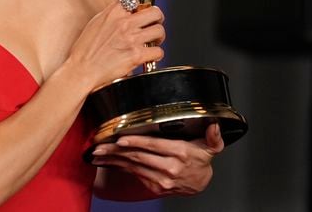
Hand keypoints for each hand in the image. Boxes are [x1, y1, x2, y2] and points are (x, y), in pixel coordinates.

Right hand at [68, 0, 166, 89]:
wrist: (82, 69)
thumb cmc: (86, 49)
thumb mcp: (96, 22)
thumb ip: (113, 13)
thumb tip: (125, 6)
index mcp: (113, 13)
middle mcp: (124, 23)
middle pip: (155, 12)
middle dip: (157, 18)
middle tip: (153, 24)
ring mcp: (131, 39)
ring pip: (159, 30)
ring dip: (158, 37)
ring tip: (152, 41)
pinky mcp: (136, 55)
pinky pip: (158, 51)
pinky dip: (155, 54)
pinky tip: (148, 55)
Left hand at [90, 123, 224, 195]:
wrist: (200, 183)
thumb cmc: (201, 159)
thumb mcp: (211, 147)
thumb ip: (213, 136)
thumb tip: (214, 125)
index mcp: (181, 153)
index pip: (154, 146)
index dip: (136, 142)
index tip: (120, 138)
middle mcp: (169, 167)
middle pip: (138, 156)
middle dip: (116, 151)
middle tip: (99, 145)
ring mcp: (160, 179)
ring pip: (132, 166)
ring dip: (113, 160)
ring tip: (97, 153)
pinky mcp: (154, 186)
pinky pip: (133, 174)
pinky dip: (119, 167)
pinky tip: (108, 161)